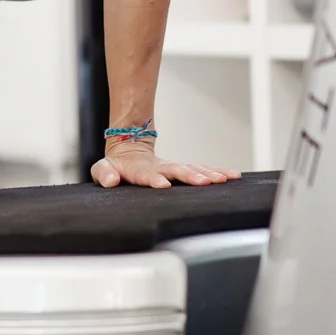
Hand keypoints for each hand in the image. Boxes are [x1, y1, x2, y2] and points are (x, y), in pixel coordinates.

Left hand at [91, 139, 240, 189]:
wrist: (129, 150)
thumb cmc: (116, 165)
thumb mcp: (103, 168)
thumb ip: (104, 173)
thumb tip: (111, 180)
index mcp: (140, 169)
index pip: (147, 175)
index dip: (154, 179)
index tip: (163, 184)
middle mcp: (160, 167)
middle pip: (177, 170)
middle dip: (190, 175)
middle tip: (204, 182)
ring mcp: (173, 168)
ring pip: (192, 168)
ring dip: (207, 173)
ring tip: (222, 179)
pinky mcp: (182, 170)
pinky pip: (202, 170)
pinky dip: (217, 171)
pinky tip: (233, 175)